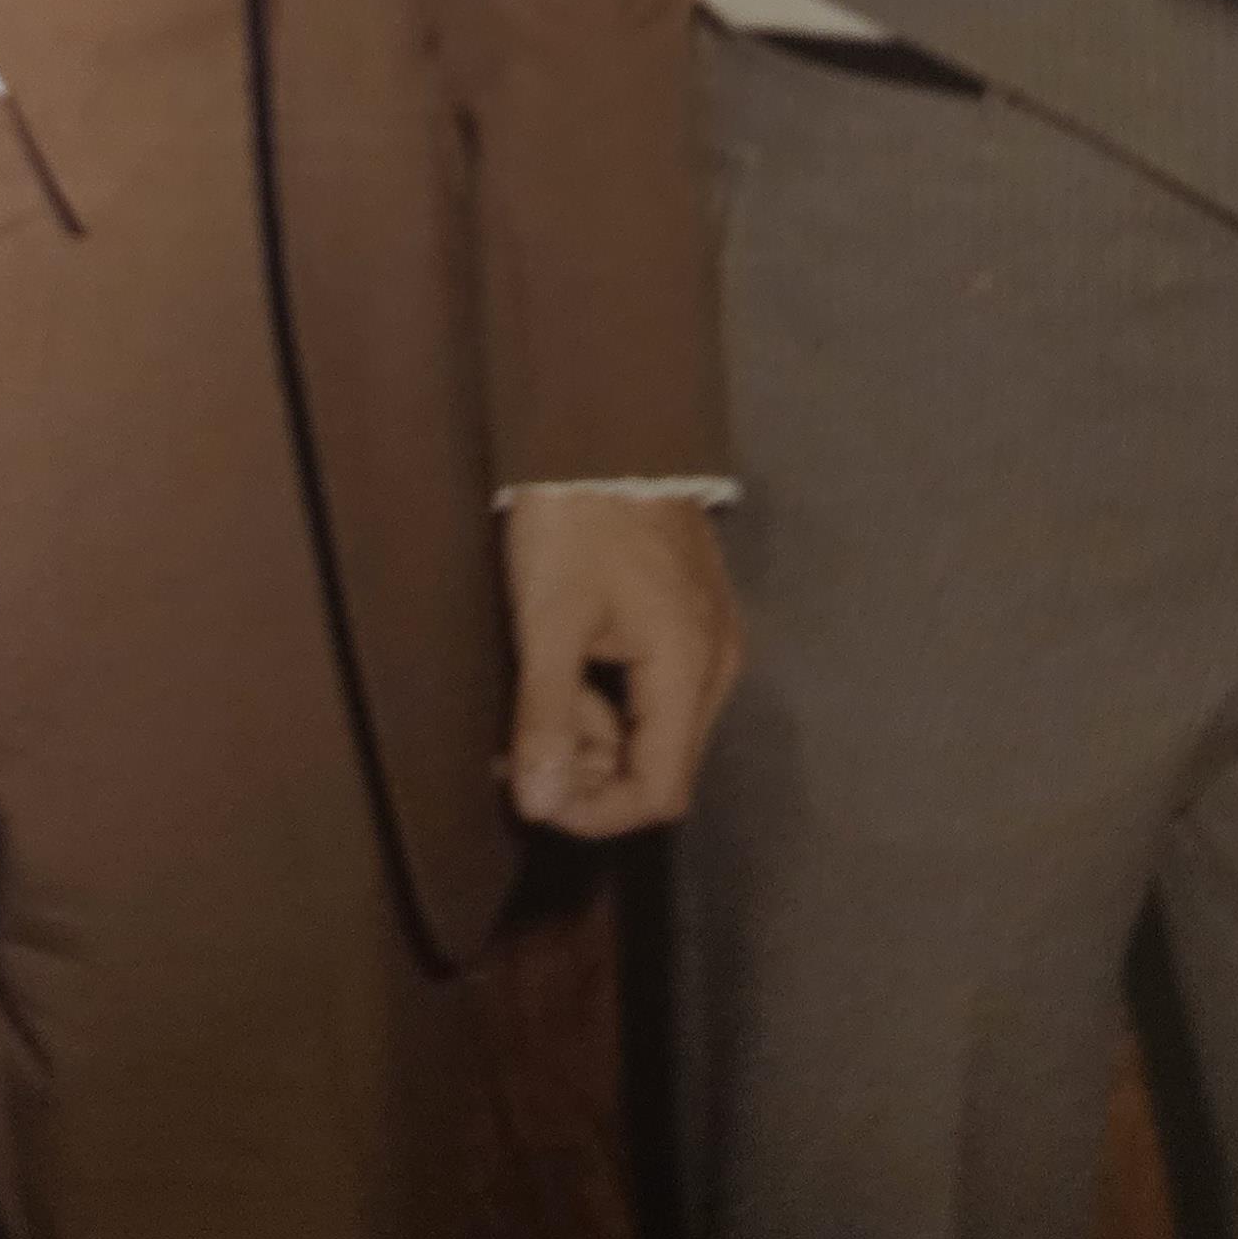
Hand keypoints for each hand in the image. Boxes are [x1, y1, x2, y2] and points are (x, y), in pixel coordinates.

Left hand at [497, 493, 740, 838]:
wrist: (602, 425)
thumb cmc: (573, 520)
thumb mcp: (548, 620)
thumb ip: (547, 718)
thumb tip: (539, 808)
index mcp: (691, 670)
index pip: (661, 792)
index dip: (596, 813)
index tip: (530, 791)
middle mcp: (717, 666)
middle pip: (661, 765)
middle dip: (588, 768)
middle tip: (519, 736)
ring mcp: (710, 639)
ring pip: (654, 728)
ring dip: (594, 731)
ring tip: (538, 685)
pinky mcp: (691, 618)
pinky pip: (654, 689)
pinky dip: (609, 697)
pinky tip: (566, 664)